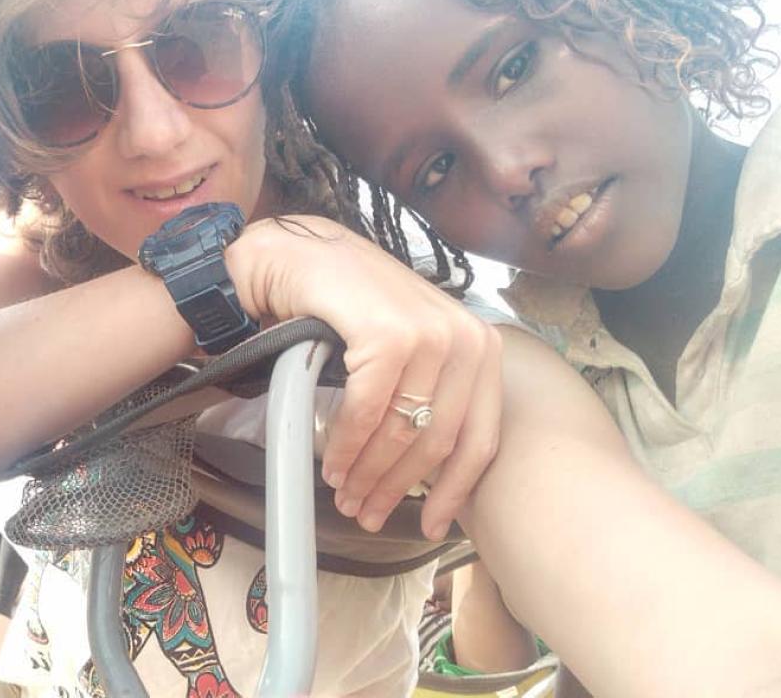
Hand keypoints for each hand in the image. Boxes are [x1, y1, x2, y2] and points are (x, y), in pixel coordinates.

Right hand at [227, 215, 501, 539]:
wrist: (299, 254)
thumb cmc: (349, 303)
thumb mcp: (406, 349)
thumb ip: (426, 395)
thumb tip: (424, 468)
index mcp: (480, 346)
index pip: (480, 437)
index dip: (454, 491)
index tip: (430, 525)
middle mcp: (467, 338)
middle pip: (438, 442)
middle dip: (397, 488)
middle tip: (366, 513)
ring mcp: (431, 334)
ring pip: (403, 432)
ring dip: (368, 473)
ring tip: (345, 493)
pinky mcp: (390, 335)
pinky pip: (369, 411)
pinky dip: (348, 445)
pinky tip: (333, 463)